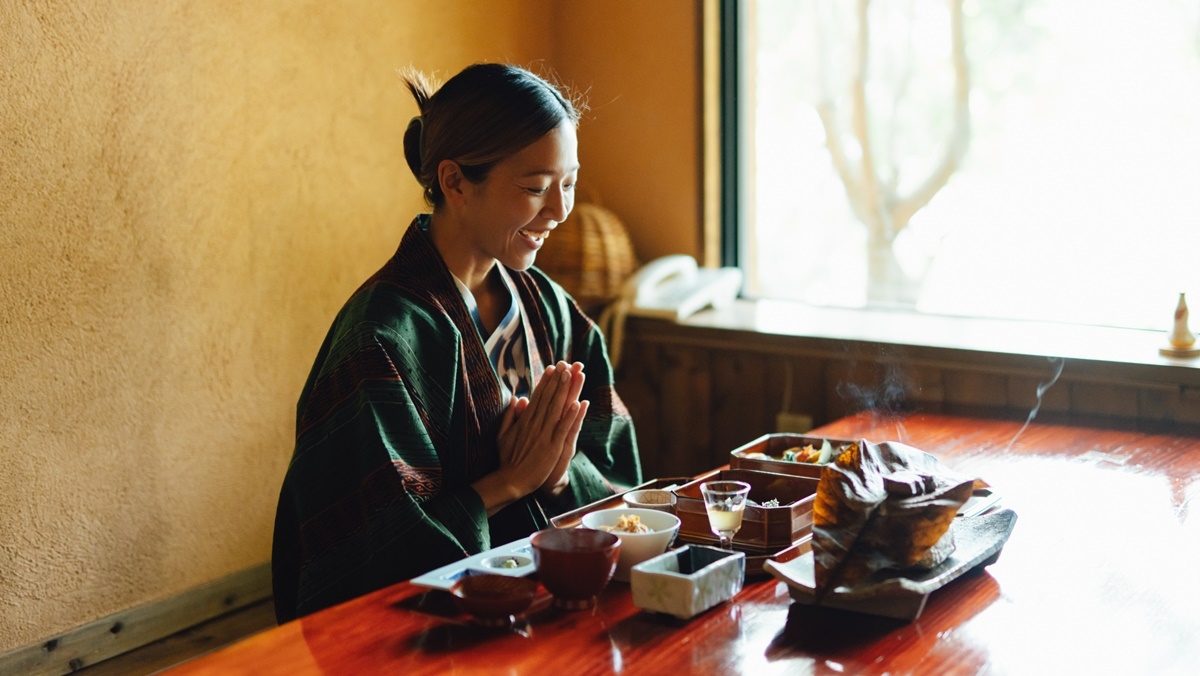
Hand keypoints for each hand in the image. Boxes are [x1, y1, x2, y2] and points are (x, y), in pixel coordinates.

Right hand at [493, 361, 586, 499]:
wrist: (511, 481)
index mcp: (525, 420)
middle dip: (558, 380)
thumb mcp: (503, 434)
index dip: (546, 381)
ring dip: (565, 390)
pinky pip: (563, 428)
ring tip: (572, 374)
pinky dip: (570, 415)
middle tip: (566, 363)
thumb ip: (509, 416)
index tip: (553, 368)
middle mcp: (535, 423)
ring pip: (556, 408)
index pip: (538, 396)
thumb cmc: (507, 459)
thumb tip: (517, 398)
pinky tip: (578, 403)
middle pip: (549, 397)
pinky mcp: (552, 446)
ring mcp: (544, 434)